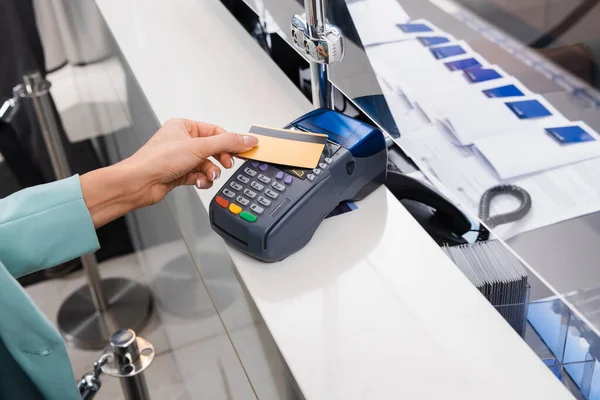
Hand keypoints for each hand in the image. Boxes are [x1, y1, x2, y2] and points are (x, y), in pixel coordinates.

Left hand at [80, 118, 257, 227]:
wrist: (140, 182)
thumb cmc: (158, 160)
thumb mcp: (199, 147)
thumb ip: (227, 143)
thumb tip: (247, 139)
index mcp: (184, 126)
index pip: (216, 131)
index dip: (230, 142)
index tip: (244, 150)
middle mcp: (182, 140)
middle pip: (213, 149)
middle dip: (220, 159)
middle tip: (226, 164)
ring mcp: (180, 158)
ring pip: (206, 164)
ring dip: (210, 172)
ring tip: (208, 175)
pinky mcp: (179, 174)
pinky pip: (199, 175)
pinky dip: (201, 180)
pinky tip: (199, 182)